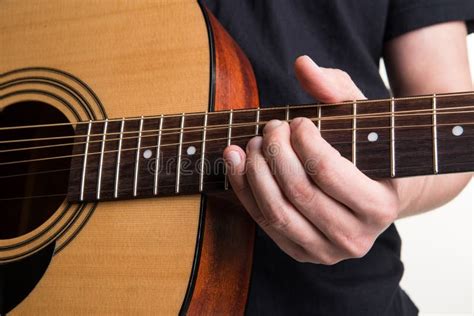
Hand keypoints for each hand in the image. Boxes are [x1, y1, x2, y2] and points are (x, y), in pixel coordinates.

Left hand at [223, 56, 399, 263]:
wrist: (372, 195)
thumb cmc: (367, 152)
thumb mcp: (361, 117)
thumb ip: (336, 89)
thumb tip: (302, 65)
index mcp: (380, 206)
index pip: (328, 171)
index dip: (303, 140)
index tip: (296, 121)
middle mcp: (355, 238)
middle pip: (299, 192)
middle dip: (276, 152)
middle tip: (271, 127)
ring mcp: (325, 251)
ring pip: (277, 212)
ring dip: (256, 172)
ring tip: (253, 143)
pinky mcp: (300, 253)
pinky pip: (264, 224)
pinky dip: (244, 190)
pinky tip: (236, 161)